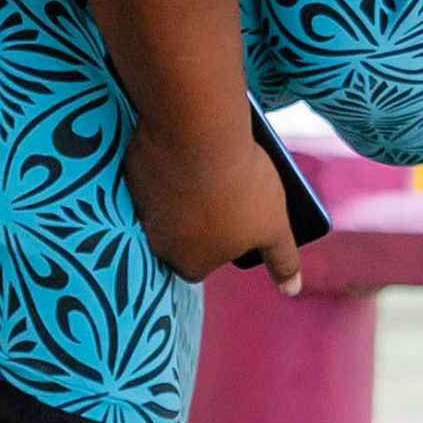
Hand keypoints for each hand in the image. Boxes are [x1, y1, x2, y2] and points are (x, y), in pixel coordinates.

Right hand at [123, 122, 302, 287]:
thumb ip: (282, 262)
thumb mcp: (274, 228)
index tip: (237, 218)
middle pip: (184, 234)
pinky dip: (168, 164)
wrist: (196, 132)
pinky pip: (152, 173)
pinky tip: (188, 148)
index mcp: (189, 264)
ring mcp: (140, 207)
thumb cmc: (239, 187)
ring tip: (212, 165)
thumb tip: (292, 289)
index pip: (207, 262)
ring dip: (185, 189)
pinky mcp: (131, 172)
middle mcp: (158, 244)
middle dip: (201, 216)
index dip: (223, 241)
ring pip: (167, 202)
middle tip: (227, 190)